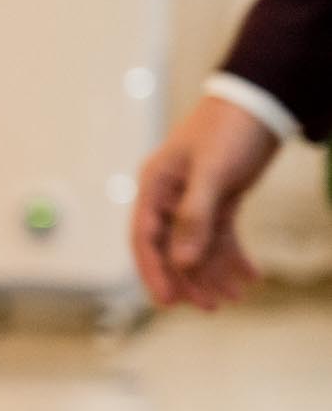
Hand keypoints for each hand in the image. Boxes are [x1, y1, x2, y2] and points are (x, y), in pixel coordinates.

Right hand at [131, 95, 281, 309]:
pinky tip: (251, 275)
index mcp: (155, 186)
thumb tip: (183, 262)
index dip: (154, 272)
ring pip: (198, 245)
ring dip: (215, 272)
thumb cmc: (231, 130)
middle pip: (172, 247)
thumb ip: (195, 217)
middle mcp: (169, 196)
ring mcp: (194, 198)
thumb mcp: (213, 173)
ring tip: (234, 297)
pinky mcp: (219, 199)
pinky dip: (233, 255)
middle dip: (190, 279)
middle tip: (209, 308)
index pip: (146, 238)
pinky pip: (221, 235)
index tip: (167, 302)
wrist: (263, 102)